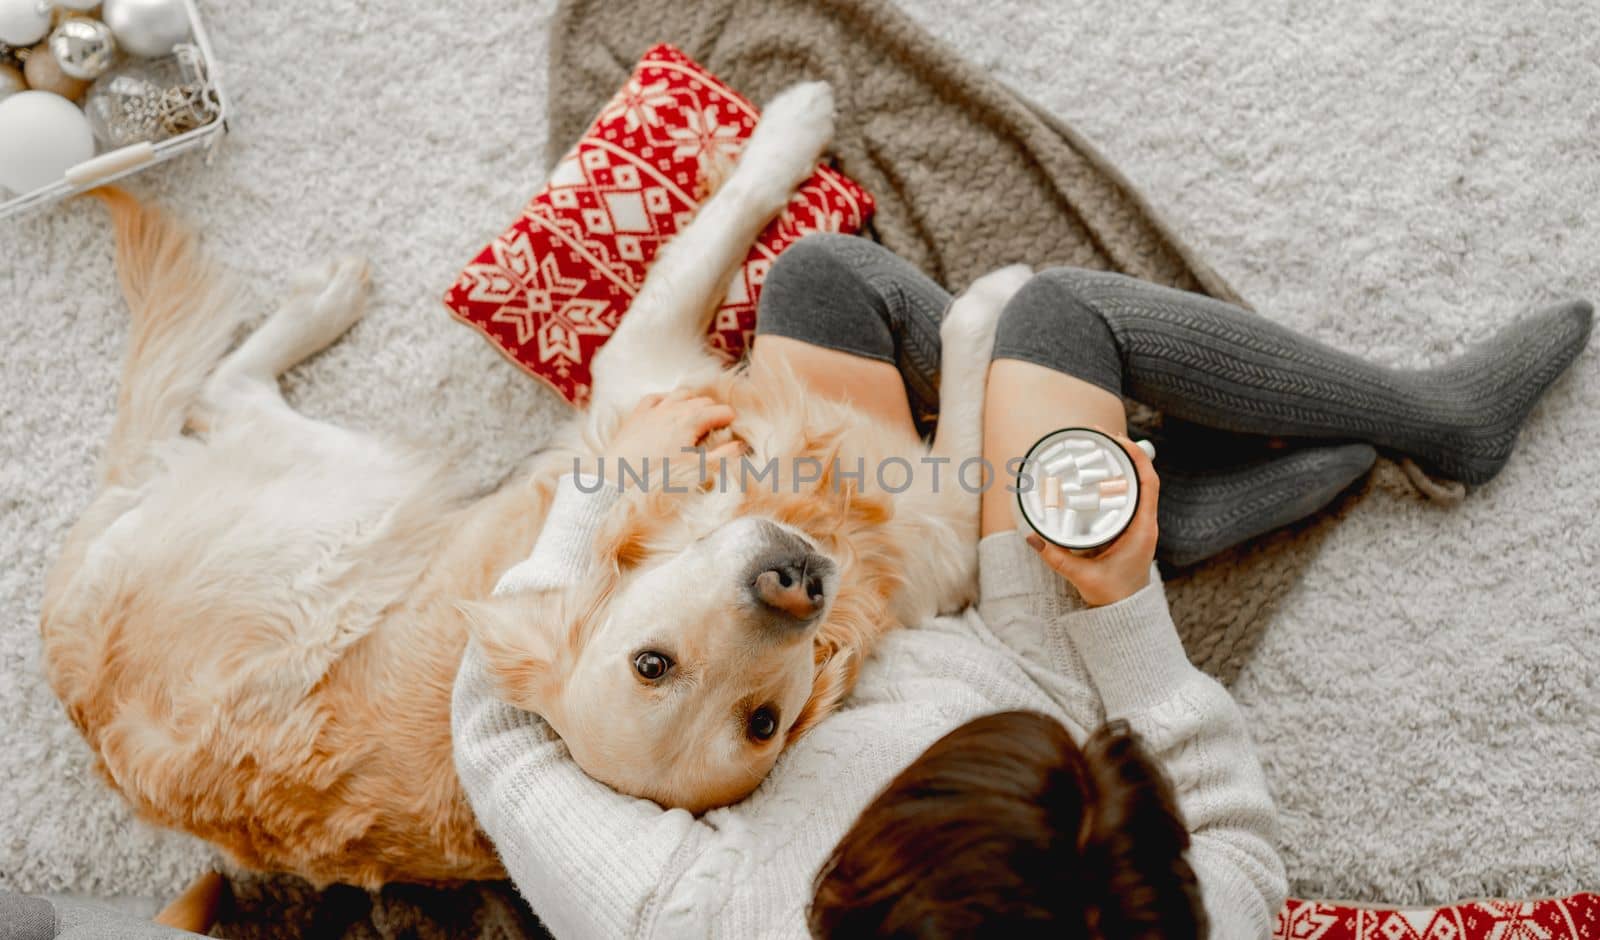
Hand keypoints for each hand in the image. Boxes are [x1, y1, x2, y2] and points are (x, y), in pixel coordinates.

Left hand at [605, 392, 740, 482]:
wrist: (618, 479)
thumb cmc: (658, 478)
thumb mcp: (697, 470)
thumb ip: (723, 457)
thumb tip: (740, 445)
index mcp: (692, 420)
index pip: (723, 411)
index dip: (731, 421)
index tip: (732, 432)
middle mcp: (675, 408)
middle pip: (704, 401)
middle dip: (714, 412)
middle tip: (717, 429)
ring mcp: (655, 409)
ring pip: (681, 394)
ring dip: (693, 402)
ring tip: (697, 417)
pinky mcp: (638, 414)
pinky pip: (656, 397)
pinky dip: (667, 400)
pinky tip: (668, 409)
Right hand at [1025, 430, 1158, 606]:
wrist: (1124, 613)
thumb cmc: (1112, 595)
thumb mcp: (1082, 576)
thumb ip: (1056, 557)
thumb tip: (1032, 537)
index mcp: (1142, 530)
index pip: (1148, 483)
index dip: (1136, 457)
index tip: (1117, 440)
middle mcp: (1145, 523)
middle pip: (1143, 477)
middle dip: (1125, 452)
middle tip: (1101, 437)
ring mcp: (1140, 525)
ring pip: (1138, 485)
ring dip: (1123, 465)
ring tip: (1101, 449)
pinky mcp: (1131, 528)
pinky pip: (1130, 497)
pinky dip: (1119, 481)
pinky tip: (1102, 475)